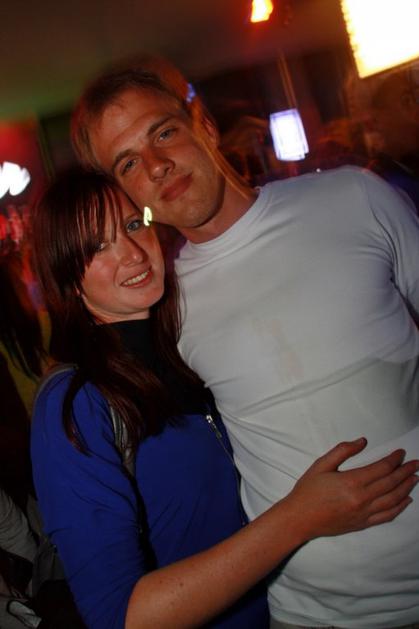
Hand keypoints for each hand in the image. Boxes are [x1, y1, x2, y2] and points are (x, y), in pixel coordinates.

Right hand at [286, 438, 418, 539]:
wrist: (299, 518)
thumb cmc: (308, 490)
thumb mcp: (321, 464)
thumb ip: (343, 450)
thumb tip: (363, 441)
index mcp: (352, 481)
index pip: (382, 468)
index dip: (394, 459)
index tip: (401, 453)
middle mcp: (362, 498)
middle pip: (391, 483)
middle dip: (406, 472)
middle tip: (416, 464)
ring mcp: (364, 513)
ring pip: (393, 499)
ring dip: (406, 487)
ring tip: (415, 478)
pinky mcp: (363, 524)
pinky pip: (387, 515)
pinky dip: (399, 507)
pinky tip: (406, 500)